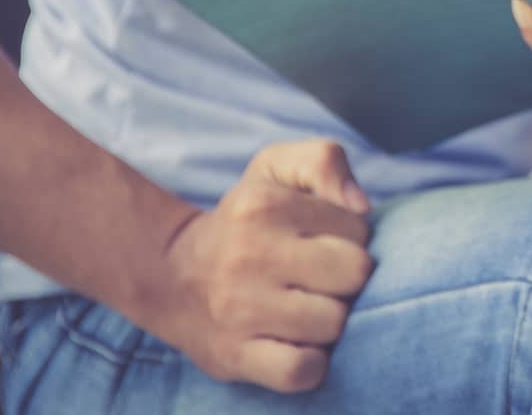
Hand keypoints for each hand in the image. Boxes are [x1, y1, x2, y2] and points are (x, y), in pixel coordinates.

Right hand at [157, 140, 375, 391]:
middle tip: (323, 279)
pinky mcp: (234, 357)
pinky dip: (312, 363)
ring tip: (309, 308)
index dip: (351, 238)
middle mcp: (250, 255)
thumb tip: (361, 206)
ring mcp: (240, 310)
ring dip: (331, 320)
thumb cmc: (246, 219)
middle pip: (355, 274)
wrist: (170, 274)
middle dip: (349, 279)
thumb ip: (324, 162)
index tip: (324, 242)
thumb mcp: (277, 168)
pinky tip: (301, 344)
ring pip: (334, 323)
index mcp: (264, 205)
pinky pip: (302, 370)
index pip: (358, 229)